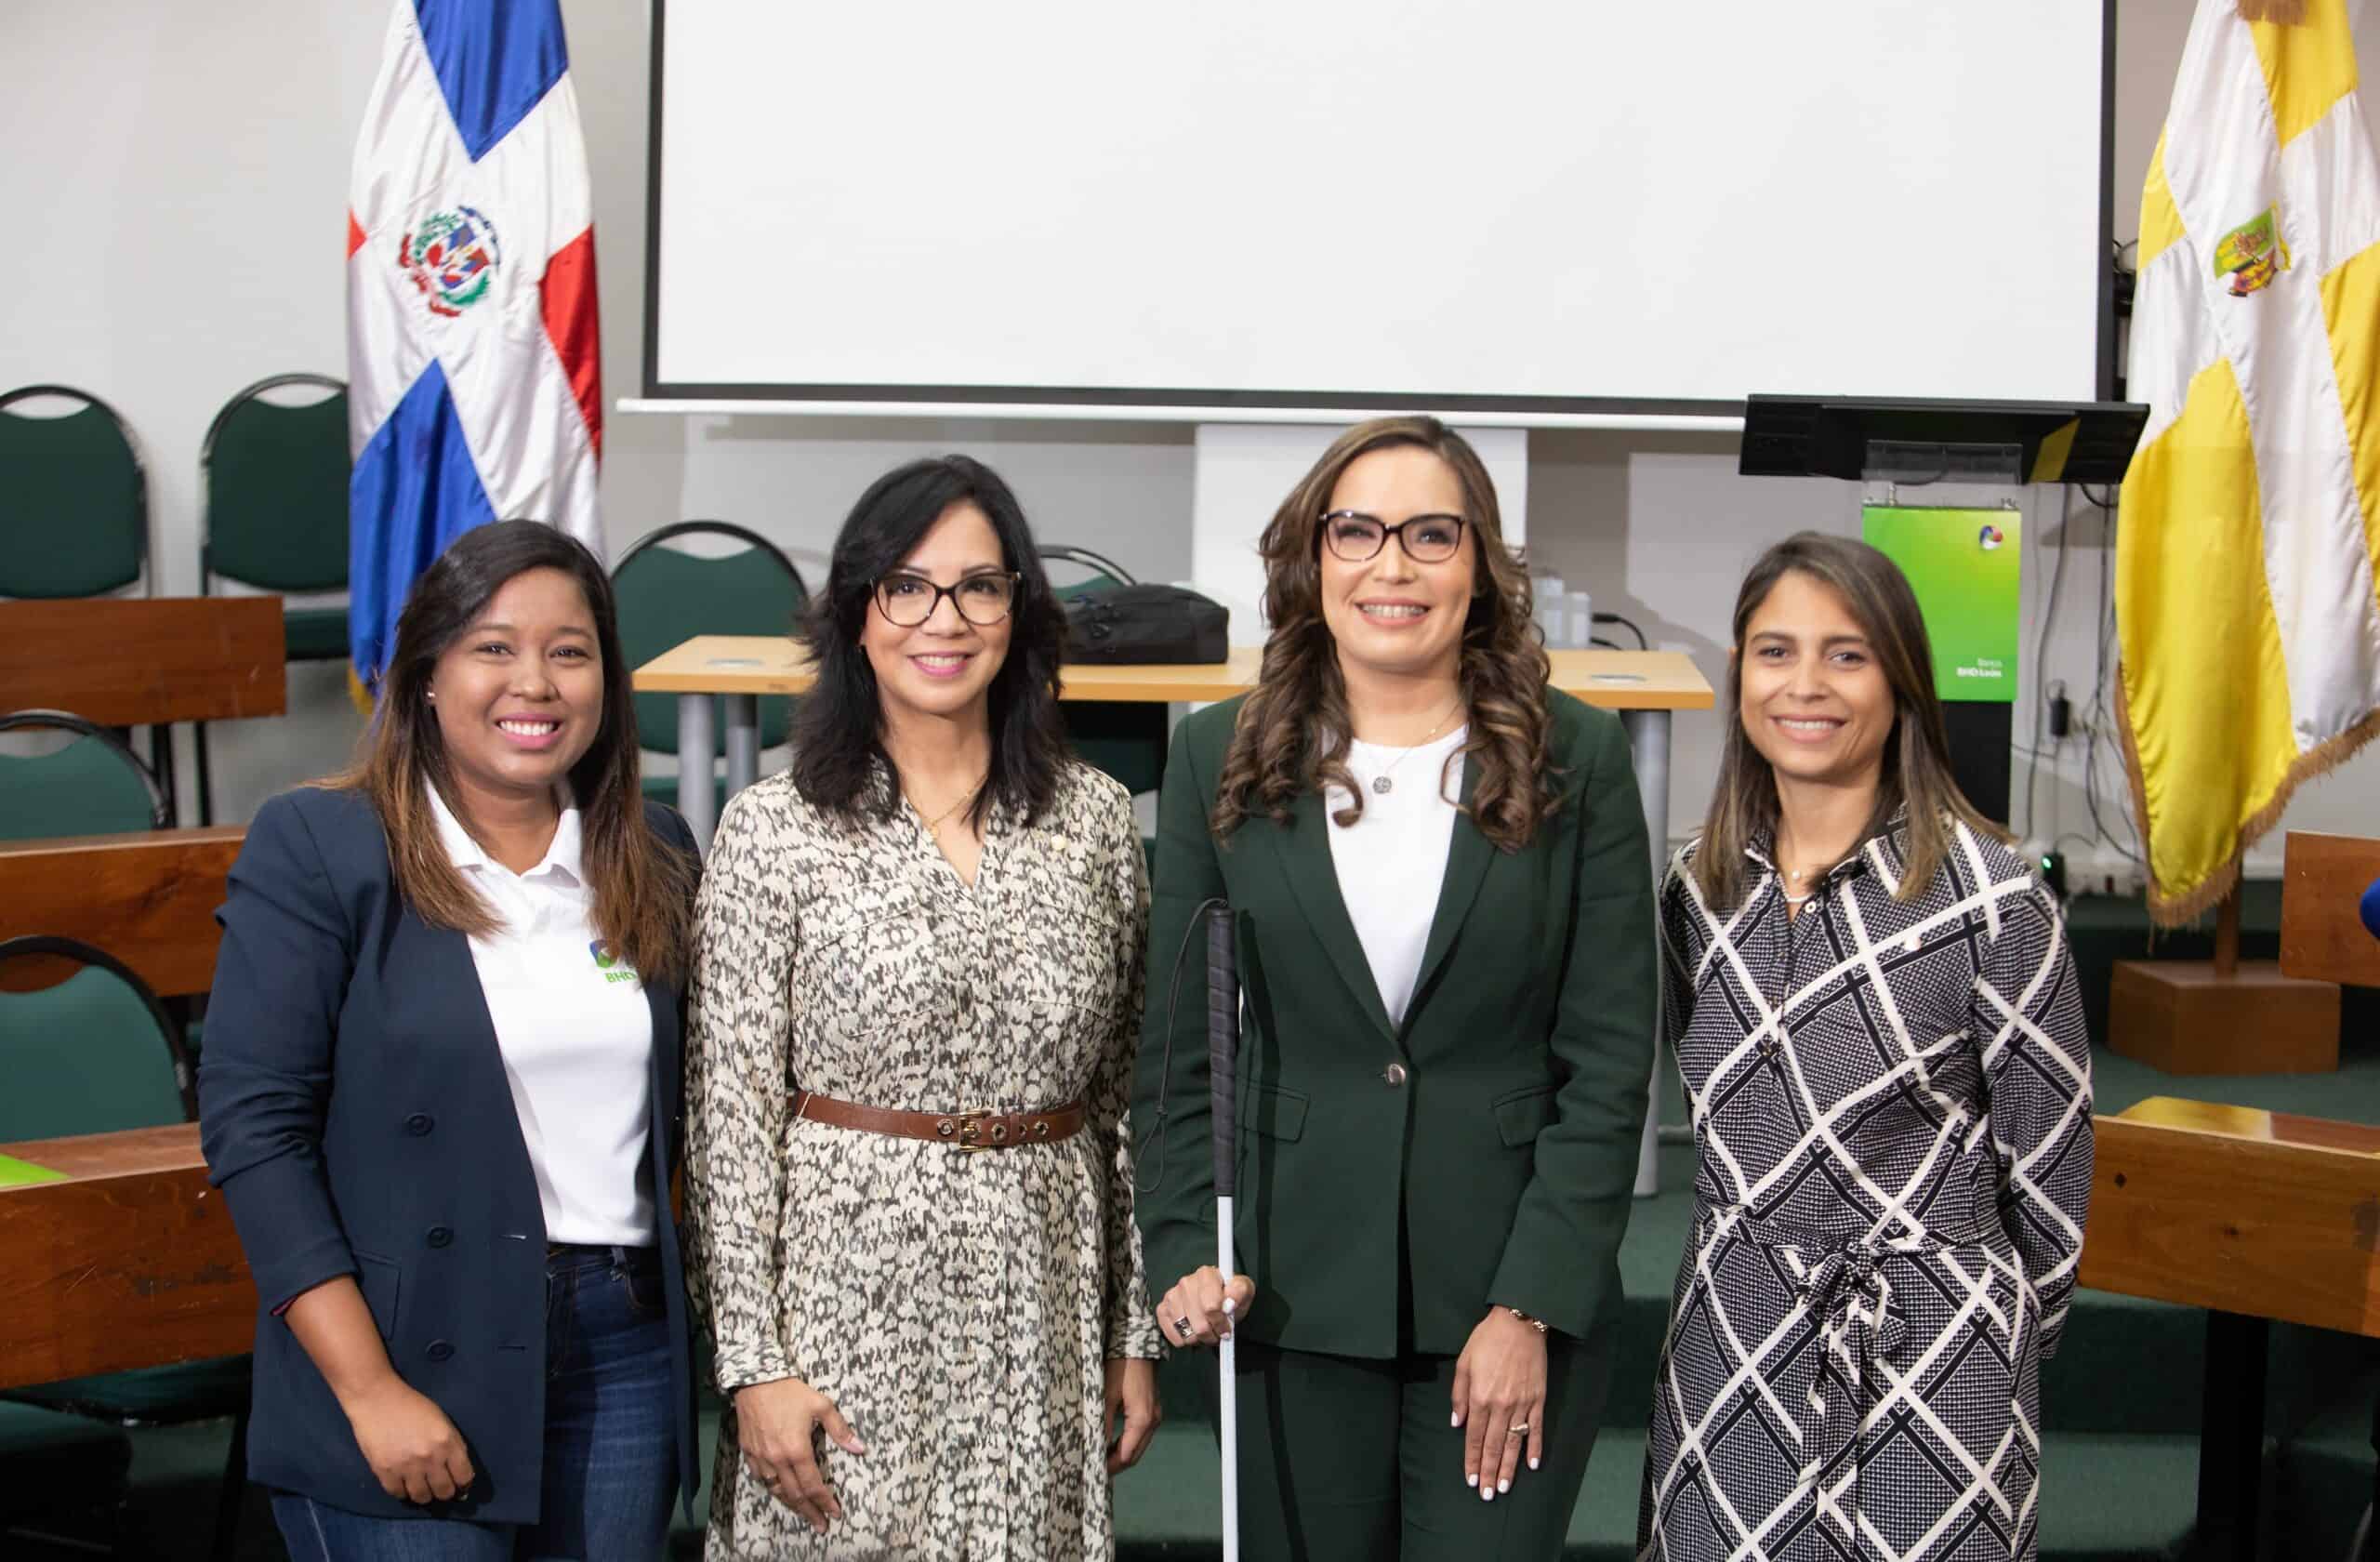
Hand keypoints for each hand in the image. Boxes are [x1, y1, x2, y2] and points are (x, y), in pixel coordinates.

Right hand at [343, 1378, 475, 1503]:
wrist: (378, 1400)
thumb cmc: (413, 1407)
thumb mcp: (443, 1422)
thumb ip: (454, 1447)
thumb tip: (462, 1478)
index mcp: (447, 1442)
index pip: (464, 1477)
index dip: (464, 1485)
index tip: (460, 1486)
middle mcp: (429, 1458)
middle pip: (444, 1492)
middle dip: (445, 1493)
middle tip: (439, 1487)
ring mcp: (406, 1467)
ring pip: (422, 1498)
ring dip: (424, 1495)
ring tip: (421, 1486)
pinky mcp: (384, 1472)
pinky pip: (398, 1495)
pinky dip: (403, 1492)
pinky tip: (404, 1484)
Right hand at [733, 1377, 866, 1534]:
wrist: (755, 1380)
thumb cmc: (790, 1392)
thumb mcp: (821, 1405)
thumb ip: (840, 1429)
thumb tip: (859, 1448)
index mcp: (797, 1450)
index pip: (813, 1485)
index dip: (825, 1502)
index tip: (835, 1513)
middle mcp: (778, 1460)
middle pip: (795, 1495)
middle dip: (810, 1512)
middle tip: (821, 1524)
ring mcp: (761, 1458)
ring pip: (776, 1490)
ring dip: (791, 1504)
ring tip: (804, 1513)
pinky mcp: (748, 1452)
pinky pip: (761, 1479)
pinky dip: (772, 1488)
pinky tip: (779, 1491)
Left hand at [1103, 1358, 1160, 1472]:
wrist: (1137, 1345)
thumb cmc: (1120, 1368)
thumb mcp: (1106, 1395)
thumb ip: (1101, 1424)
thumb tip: (1093, 1448)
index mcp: (1142, 1420)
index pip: (1126, 1455)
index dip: (1110, 1467)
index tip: (1093, 1473)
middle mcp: (1153, 1423)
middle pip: (1134, 1455)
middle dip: (1115, 1465)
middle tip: (1094, 1470)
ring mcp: (1155, 1417)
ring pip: (1138, 1447)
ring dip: (1121, 1455)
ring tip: (1099, 1459)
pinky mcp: (1152, 1412)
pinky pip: (1140, 1436)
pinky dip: (1126, 1444)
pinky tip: (1111, 1444)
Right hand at [1154, 1266, 1255, 1348]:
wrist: (1218, 1300)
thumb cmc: (1230, 1296)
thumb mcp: (1244, 1291)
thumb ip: (1240, 1292)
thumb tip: (1230, 1302)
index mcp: (1206, 1274)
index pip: (1211, 1307)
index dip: (1220, 1322)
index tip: (1227, 1327)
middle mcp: (1186, 1282)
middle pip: (1199, 1324)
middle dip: (1212, 1334)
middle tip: (1218, 1332)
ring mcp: (1172, 1296)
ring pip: (1186, 1333)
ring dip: (1199, 1339)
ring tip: (1206, 1330)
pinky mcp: (1162, 1309)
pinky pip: (1173, 1336)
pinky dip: (1185, 1340)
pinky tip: (1192, 1330)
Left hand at [1450, 1309, 1546, 1500]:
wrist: (1520, 1323)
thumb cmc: (1488, 1340)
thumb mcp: (1464, 1363)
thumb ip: (1459, 1395)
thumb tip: (1457, 1423)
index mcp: (1480, 1397)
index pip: (1474, 1437)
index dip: (1471, 1460)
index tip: (1470, 1479)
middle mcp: (1501, 1405)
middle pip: (1493, 1446)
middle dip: (1488, 1472)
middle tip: (1486, 1495)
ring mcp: (1522, 1404)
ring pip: (1513, 1443)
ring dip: (1508, 1468)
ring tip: (1503, 1487)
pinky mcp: (1538, 1399)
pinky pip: (1536, 1429)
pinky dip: (1534, 1448)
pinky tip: (1532, 1465)